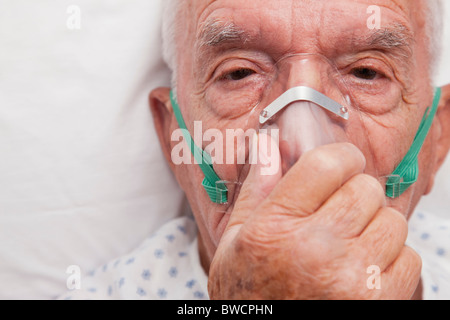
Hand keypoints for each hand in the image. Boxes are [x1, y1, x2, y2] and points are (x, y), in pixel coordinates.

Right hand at [208, 137, 421, 299]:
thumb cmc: (249, 294)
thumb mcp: (235, 239)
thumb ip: (257, 189)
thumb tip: (270, 145)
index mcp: (276, 227)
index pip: (328, 163)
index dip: (340, 158)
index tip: (340, 165)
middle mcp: (315, 249)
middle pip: (366, 188)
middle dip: (355, 194)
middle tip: (339, 213)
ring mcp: (350, 278)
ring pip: (392, 220)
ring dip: (375, 226)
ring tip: (350, 244)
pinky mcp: (376, 301)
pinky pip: (408, 257)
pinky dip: (391, 260)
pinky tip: (362, 270)